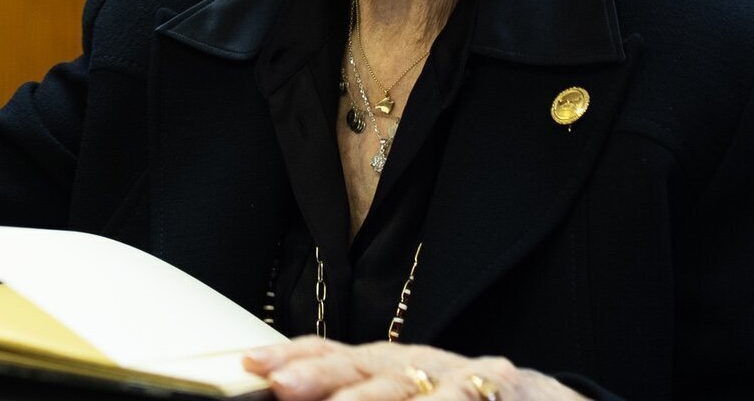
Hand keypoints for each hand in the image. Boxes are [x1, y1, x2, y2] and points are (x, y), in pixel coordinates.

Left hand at [243, 337, 581, 400]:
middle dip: (319, 375)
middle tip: (282, 385)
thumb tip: (289, 394)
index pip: (335, 356)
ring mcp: (465, 374)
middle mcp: (421, 366)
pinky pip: (462, 399)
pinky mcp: (501, 385)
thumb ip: (359, 396)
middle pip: (363, 367)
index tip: (251, 365)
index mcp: (390, 371)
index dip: (294, 357)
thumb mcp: (410, 399)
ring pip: (407, 387)